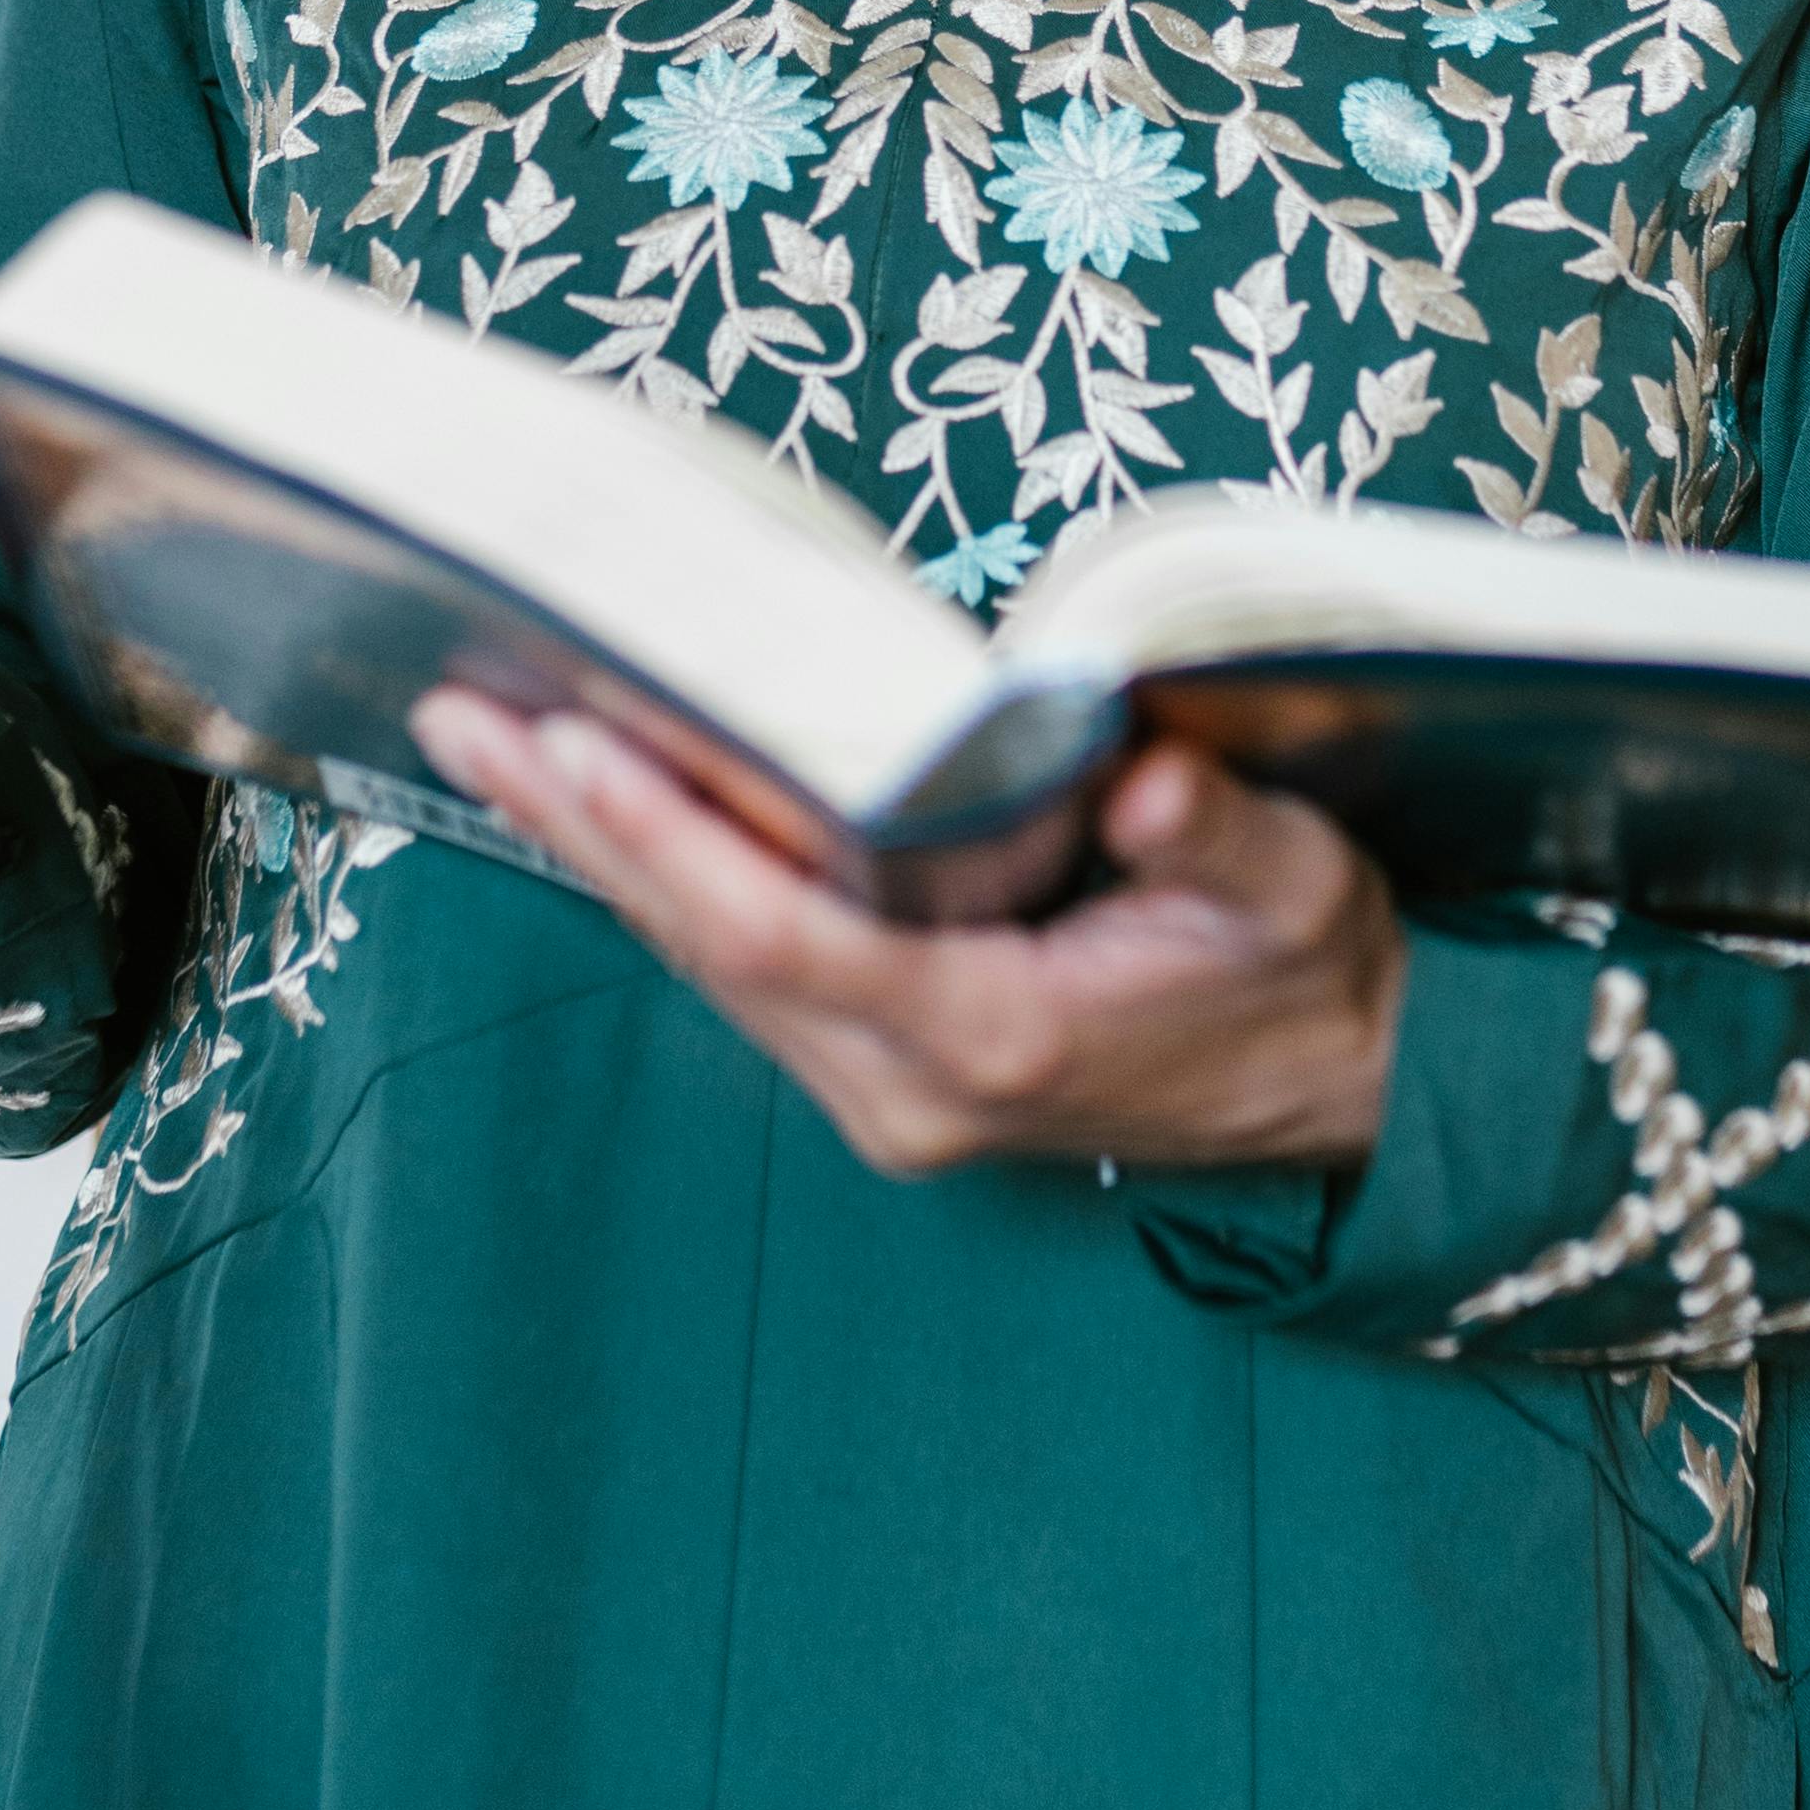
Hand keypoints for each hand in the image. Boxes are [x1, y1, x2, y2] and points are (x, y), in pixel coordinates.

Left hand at [407, 692, 1400, 1185]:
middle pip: (714, 947)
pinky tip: (603, 809)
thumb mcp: (1301, 889)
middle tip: (462, 711)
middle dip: (583, 826)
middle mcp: (912, 1088)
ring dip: (603, 852)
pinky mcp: (886, 1077)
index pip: (790, 936)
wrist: (1347, 1097)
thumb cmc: (1311, 976)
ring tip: (493, 735)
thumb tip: (1153, 769)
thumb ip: (1221, 833)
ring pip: (715, 965)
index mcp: (999, 1034)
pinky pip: (751, 974)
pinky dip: (671, 884)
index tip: (575, 744)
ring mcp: (889, 1097)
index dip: (674, 842)